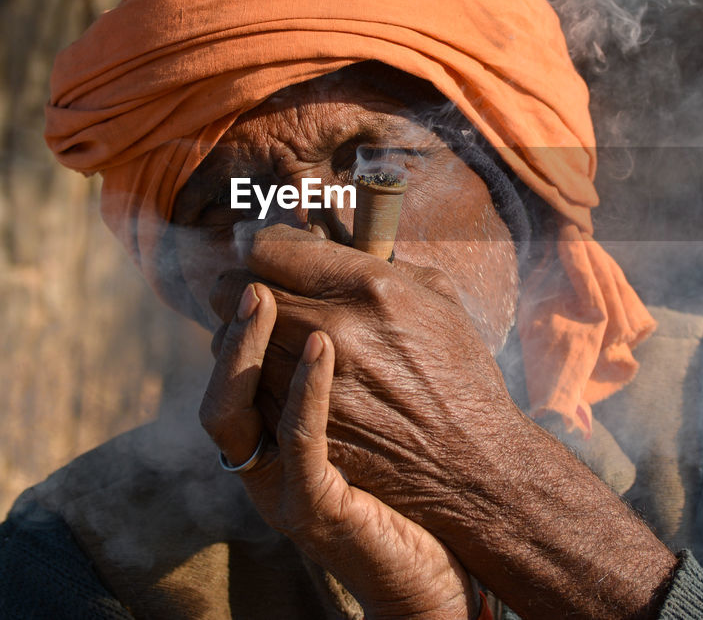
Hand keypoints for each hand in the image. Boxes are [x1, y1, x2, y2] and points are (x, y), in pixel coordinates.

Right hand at [200, 282, 475, 619]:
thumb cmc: (424, 460)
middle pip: (217, 372)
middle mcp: (262, 450)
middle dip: (229, 312)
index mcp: (274, 418)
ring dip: (244, 347)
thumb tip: (366, 261)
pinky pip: (295, 444)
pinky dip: (304, 392)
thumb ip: (354, 343)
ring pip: (228, 410)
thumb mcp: (379, 392)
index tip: (255, 244)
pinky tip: (326, 346)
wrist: (463, 535)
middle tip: (248, 260)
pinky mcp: (310, 506)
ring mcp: (279, 480)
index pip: (233, 351)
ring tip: (261, 294)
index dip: (237, 297)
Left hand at [211, 225, 677, 619]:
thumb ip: (374, 259)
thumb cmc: (458, 373)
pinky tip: (278, 381)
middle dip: (244, 288)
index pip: (270, 246)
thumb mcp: (435, 295)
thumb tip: (323, 237)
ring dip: (244, 337)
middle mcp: (332, 329)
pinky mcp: (297, 428)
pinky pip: (242, 390)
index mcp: (369, 287)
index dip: (260, 243)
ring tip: (272, 340)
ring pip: (229, 341)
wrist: (473, 464)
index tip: (261, 247)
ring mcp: (310, 384)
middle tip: (258, 292)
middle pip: (236, 291)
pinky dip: (252, 381)